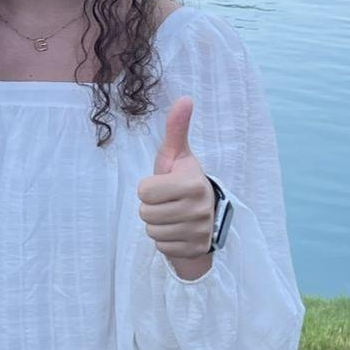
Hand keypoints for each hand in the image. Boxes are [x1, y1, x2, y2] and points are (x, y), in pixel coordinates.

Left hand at [137, 97, 214, 279]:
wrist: (206, 214)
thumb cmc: (183, 180)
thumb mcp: (177, 155)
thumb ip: (176, 129)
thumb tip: (185, 98)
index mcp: (192, 183)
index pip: (144, 191)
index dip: (147, 187)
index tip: (163, 185)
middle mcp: (199, 209)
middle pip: (145, 213)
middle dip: (151, 207)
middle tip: (166, 201)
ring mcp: (199, 232)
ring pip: (152, 232)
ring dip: (157, 224)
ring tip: (171, 215)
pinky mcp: (195, 250)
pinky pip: (162, 247)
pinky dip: (165, 240)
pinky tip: (177, 230)